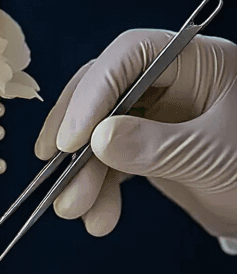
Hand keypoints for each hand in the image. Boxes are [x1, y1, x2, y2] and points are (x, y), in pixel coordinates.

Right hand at [34, 29, 236, 239]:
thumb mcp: (213, 156)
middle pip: (104, 91)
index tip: (71, 141)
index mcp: (198, 61)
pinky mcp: (145, 148)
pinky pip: (107, 161)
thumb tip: (97, 141)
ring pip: (98, 132)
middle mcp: (171, 80)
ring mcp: (155, 115)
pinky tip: (98, 218)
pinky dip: (97, 190)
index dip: (94, 92)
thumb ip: (158, 147)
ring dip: (81, 174)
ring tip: (75, 211)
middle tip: (60, 183)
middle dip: (77, 140)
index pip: (131, 55)